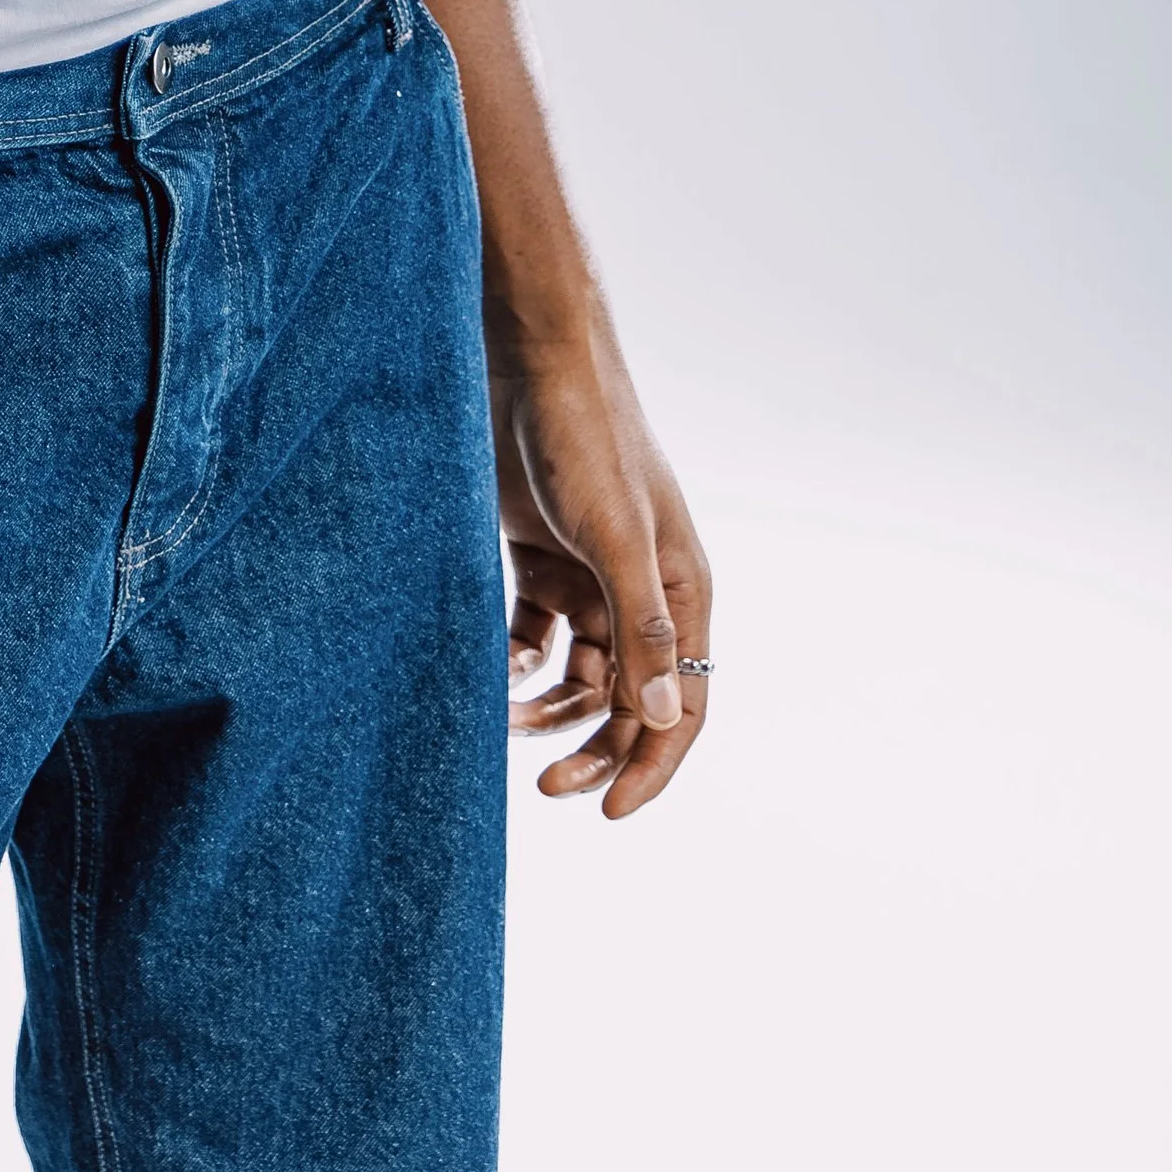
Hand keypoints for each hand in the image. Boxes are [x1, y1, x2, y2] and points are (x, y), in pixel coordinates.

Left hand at [491, 328, 709, 818]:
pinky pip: (533, 635)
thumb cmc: (587, 438)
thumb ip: (639, 628)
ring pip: (576, 673)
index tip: (609, 813)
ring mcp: (588, 573)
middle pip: (626, 699)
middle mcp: (640, 589)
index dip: (652, 764)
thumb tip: (659, 719)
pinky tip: (489, 669)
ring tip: (502, 718)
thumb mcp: (615, 536)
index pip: (682, 704)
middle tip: (545, 785)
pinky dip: (515, 661)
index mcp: (680, 589)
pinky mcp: (539, 555)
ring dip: (546, 707)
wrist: (529, 358)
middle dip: (593, 746)